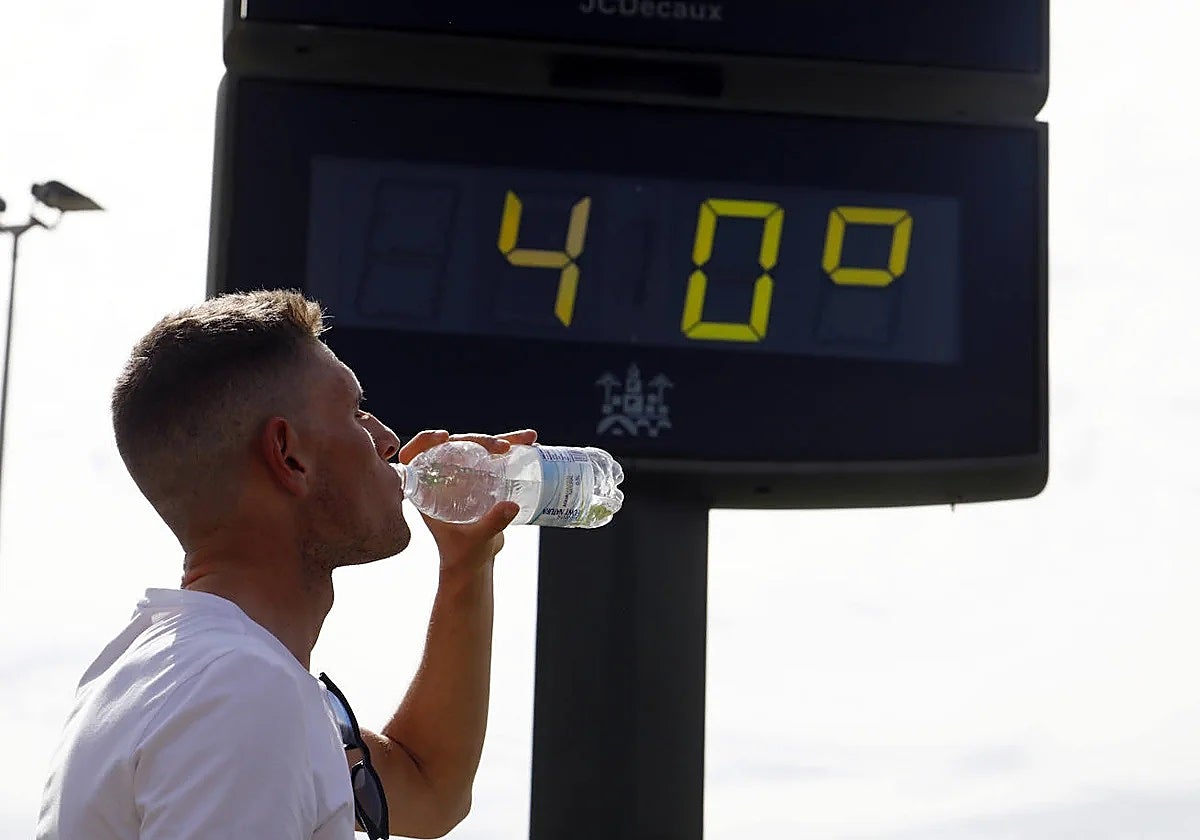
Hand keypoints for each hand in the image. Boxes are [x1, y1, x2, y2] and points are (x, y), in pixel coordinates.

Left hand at [398, 428, 538, 572]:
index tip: (444, 437)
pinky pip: (494, 459)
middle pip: (455, 447)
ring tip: (526, 438)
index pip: (416, 456)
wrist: (475, 565)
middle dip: (479, 440)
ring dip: (502, 440)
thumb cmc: (463, 556)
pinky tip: (530, 443)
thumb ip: (491, 524)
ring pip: (478, 448)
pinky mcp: (481, 479)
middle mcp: (443, 478)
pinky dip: (513, 450)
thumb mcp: (475, 540)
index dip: (425, 441)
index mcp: (427, 490)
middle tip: (501, 447)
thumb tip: (511, 506)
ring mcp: (463, 477)